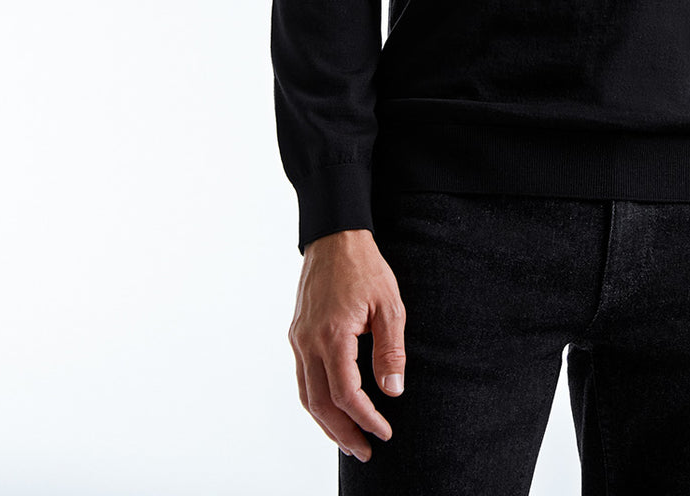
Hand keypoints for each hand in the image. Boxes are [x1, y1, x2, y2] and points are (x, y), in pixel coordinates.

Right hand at [288, 228, 406, 462]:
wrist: (335, 237)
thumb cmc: (366, 268)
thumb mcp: (389, 304)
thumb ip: (390, 348)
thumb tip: (393, 390)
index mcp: (333, 335)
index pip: (346, 393)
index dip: (366, 418)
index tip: (384, 431)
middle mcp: (309, 342)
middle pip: (321, 404)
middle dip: (343, 433)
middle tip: (365, 452)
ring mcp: (299, 340)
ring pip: (306, 396)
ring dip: (326, 424)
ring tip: (349, 442)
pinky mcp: (296, 335)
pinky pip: (303, 379)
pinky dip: (316, 402)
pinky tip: (332, 411)